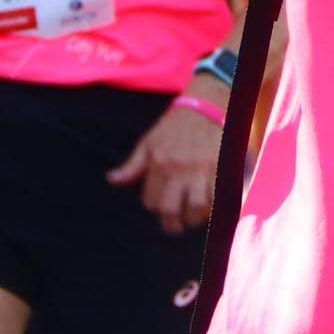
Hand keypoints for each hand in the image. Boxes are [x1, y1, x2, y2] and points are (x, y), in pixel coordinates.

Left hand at [107, 101, 223, 231]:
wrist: (204, 106)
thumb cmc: (173, 126)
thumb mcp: (148, 143)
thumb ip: (132, 166)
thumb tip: (111, 180)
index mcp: (159, 163)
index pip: (152, 200)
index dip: (154, 207)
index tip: (160, 207)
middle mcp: (179, 168)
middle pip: (172, 209)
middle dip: (172, 224)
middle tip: (175, 226)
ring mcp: (201, 169)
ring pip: (197, 207)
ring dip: (194, 218)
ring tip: (193, 218)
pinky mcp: (222, 168)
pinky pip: (219, 197)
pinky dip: (215, 208)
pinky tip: (210, 208)